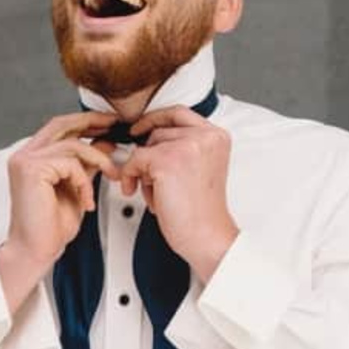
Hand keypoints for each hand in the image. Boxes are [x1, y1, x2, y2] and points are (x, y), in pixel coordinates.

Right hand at [0, 112, 120, 310]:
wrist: (36, 250)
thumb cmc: (50, 226)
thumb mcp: (77, 187)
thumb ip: (87, 164)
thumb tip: (104, 143)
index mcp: (32, 157)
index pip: (59, 127)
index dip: (84, 121)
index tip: (107, 122)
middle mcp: (25, 155)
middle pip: (62, 124)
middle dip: (91, 122)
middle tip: (114, 126)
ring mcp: (25, 161)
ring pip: (72, 145)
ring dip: (98, 160)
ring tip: (109, 177)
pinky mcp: (31, 170)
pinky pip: (70, 164)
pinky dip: (85, 182)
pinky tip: (86, 200)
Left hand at [120, 108, 238, 282]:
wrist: (206, 236)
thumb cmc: (201, 211)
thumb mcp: (199, 168)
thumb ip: (183, 148)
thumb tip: (146, 138)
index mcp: (217, 136)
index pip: (179, 112)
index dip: (155, 119)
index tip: (139, 130)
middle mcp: (205, 136)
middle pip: (158, 131)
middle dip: (149, 156)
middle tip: (150, 181)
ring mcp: (186, 146)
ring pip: (145, 146)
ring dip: (143, 171)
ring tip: (156, 193)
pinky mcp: (166, 161)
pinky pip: (135, 160)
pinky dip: (131, 177)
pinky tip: (141, 193)